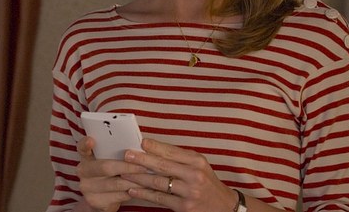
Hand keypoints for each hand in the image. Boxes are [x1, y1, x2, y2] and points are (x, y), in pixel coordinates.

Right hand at [75, 136, 146, 211]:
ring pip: (115, 183)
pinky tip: (142, 188)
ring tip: (148, 177)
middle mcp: (84, 172)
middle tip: (144, 166)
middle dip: (128, 166)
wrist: (102, 199)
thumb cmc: (111, 175)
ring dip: (134, 180)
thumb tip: (140, 145)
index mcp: (86, 157)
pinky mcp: (95, 201)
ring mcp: (87, 187)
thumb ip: (117, 153)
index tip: (91, 141)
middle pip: (105, 167)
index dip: (85, 144)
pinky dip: (133, 192)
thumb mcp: (110, 161)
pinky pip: (119, 196)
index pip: (82, 148)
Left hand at [120, 138, 237, 211]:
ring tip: (125, 173)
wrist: (223, 206)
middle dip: (143, 160)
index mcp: (197, 161)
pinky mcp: (184, 207)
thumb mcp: (199, 165)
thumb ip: (180, 158)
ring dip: (139, 177)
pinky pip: (160, 198)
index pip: (172, 151)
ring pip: (158, 183)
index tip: (141, 142)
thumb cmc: (207, 182)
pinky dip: (144, 194)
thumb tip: (153, 148)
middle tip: (127, 155)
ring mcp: (189, 192)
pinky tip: (133, 189)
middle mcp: (194, 175)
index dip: (155, 147)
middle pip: (163, 165)